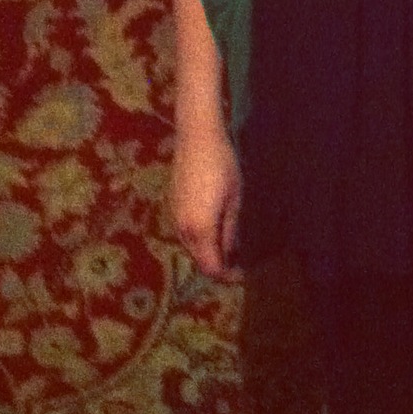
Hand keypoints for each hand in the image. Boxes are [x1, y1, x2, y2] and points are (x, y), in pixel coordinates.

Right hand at [170, 121, 242, 280]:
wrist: (196, 137)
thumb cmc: (222, 165)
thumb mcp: (234, 199)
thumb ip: (230, 230)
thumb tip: (231, 253)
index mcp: (200, 229)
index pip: (211, 266)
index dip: (226, 276)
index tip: (241, 274)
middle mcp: (183, 228)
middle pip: (198, 259)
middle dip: (216, 265)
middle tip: (236, 263)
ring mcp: (174, 216)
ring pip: (189, 246)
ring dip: (206, 251)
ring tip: (226, 247)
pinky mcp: (171, 205)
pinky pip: (184, 232)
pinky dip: (198, 238)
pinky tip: (211, 229)